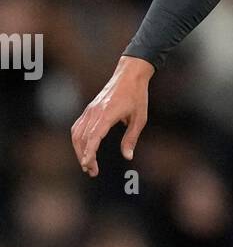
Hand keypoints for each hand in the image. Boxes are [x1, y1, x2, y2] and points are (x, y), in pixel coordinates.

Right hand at [70, 56, 152, 176]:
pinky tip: (84, 149)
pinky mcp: (89, 109)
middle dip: (84, 156)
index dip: (89, 152)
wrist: (129, 75)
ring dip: (79, 150)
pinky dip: (78, 140)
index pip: (93, 137)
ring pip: (77, 133)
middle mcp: (95, 112)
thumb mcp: (140, 118)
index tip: (88, 165)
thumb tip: (128, 156)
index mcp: (107, 114)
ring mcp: (90, 110)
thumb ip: (131, 138)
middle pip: (82, 138)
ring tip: (87, 164)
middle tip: (92, 172)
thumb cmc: (137, 96)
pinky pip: (78, 126)